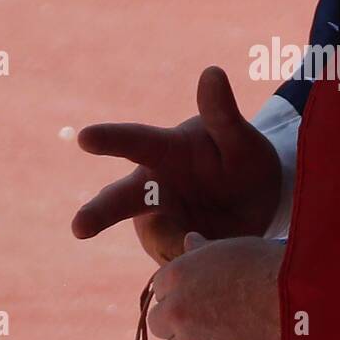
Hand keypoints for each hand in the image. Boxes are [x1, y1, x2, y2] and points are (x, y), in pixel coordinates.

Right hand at [72, 66, 281, 262]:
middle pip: (122, 200)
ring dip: (179, 249)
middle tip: (79, 227)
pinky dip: (197, 268)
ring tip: (211, 240)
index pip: (136, 142)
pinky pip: (179, 267)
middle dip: (100, 213)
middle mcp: (153, 190)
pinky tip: (214, 260)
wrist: (259, 206)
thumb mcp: (240, 139)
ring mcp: (159, 225)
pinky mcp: (172, 256)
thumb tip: (212, 71)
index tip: (85, 137)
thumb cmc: (242, 160)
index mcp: (165, 153)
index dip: (111, 140)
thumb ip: (223, 115)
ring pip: (159, 243)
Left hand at [147, 234, 282, 339]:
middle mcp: (177, 311)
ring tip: (224, 338)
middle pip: (158, 323)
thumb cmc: (271, 269)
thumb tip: (189, 240)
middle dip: (178, 322)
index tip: (200, 294)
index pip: (160, 287)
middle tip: (207, 319)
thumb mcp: (234, 251)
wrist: (301, 306)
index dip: (180, 292)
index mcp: (178, 275)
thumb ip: (204, 252)